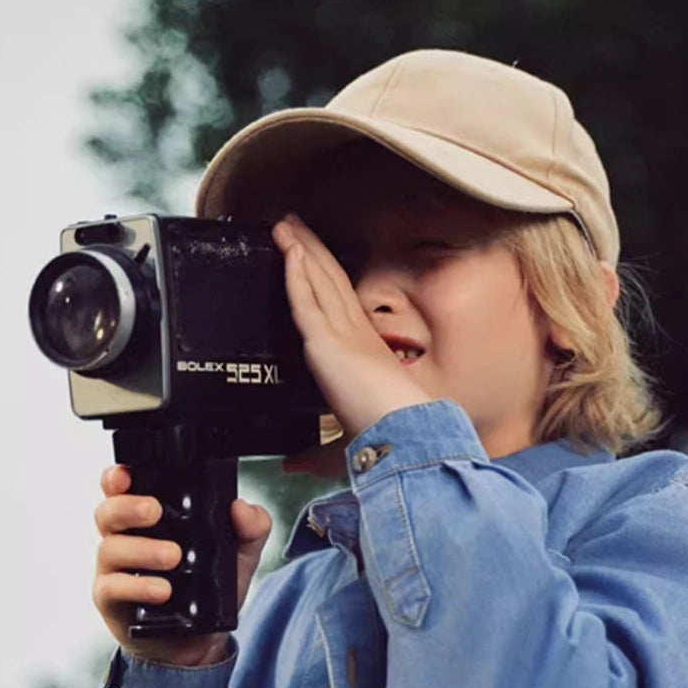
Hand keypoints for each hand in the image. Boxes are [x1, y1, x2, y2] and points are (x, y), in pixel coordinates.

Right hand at [92, 464, 272, 665]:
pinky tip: (162, 590)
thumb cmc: (209, 588)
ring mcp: (115, 569)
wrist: (200, 639)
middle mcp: (126, 538)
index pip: (122, 489)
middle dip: (128, 506)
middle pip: (107, 512)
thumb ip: (250, 528)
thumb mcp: (239, 555)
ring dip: (142, 549)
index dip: (117, 477)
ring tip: (173, 557)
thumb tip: (242, 509)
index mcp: (149, 519)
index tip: (127, 474)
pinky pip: (112, 587)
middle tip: (156, 512)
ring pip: (110, 548)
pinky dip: (137, 587)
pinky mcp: (111, 599)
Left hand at [271, 212, 432, 456]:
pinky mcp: (329, 341)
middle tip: (294, 225)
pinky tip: (287, 250)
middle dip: (311, 252)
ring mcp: (344, 334)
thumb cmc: (384, 442)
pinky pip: (307, 299)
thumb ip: (314, 451)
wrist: (402, 438)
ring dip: (301, 250)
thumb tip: (291, 464)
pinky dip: (296, 272)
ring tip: (285, 223)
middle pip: (329, 282)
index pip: (340, 307)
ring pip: (318, 281)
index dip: (323, 281)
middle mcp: (356, 337)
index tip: (310, 262)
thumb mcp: (340, 447)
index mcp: (365, 354)